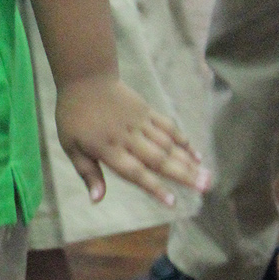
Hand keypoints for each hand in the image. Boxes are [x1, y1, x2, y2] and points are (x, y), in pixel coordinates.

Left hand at [55, 75, 211, 205]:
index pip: (134, 172)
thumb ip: (87, 172)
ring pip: (168, 145)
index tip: (172, 202)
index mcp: (108, 149)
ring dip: (188, 161)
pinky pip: (168, 127)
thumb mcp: (71, 146)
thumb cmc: (74, 115)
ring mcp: (140, 123)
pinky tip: (195, 154)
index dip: (154, 187)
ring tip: (207, 176)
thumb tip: (96, 199)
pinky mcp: (146, 111)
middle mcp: (128, 138)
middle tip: (206, 188)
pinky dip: (183, 140)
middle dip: (183, 175)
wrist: (85, 77)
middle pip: (159, 159)